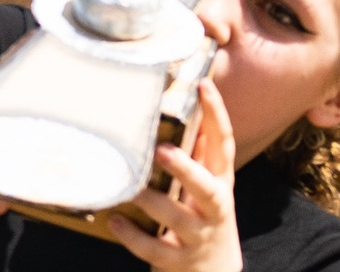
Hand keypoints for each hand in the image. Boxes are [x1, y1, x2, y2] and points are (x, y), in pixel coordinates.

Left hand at [110, 79, 240, 271]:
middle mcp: (215, 208)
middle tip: (161, 150)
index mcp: (221, 182)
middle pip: (207, 187)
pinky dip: (132, 236)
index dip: (217, 115)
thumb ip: (197, 155)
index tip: (204, 86)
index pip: (224, 144)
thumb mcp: (208, 186)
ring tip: (130, 190)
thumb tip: (180, 109)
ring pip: (177, 219)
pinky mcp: (179, 259)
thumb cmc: (205, 217)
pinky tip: (114, 220)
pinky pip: (154, 248)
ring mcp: (198, 236)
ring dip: (152, 202)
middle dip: (185, 169)